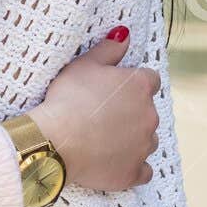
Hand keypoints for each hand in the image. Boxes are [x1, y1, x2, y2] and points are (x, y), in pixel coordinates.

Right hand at [29, 28, 160, 191]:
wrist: (55, 141)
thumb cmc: (67, 98)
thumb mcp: (83, 65)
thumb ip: (109, 49)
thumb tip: (125, 34)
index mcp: (140, 86)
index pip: (149, 80)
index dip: (131, 84)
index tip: (113, 90)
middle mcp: (150, 115)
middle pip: (147, 111)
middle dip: (131, 112)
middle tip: (100, 114)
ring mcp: (144, 146)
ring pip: (146, 139)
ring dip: (132, 138)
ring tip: (102, 138)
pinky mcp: (134, 172)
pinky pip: (143, 170)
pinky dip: (132, 166)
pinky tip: (113, 161)